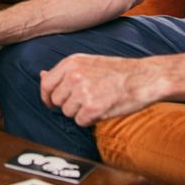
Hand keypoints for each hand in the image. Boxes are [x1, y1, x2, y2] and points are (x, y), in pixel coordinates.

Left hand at [39, 54, 161, 127]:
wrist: (143, 77)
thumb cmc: (117, 71)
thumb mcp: (87, 63)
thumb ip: (64, 71)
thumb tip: (41, 75)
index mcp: (71, 63)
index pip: (46, 84)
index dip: (47, 97)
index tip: (51, 103)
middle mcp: (74, 76)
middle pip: (57, 101)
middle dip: (68, 105)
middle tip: (87, 100)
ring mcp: (82, 92)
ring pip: (68, 113)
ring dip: (80, 112)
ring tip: (98, 101)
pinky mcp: (92, 108)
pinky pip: (80, 122)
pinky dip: (90, 120)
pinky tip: (102, 109)